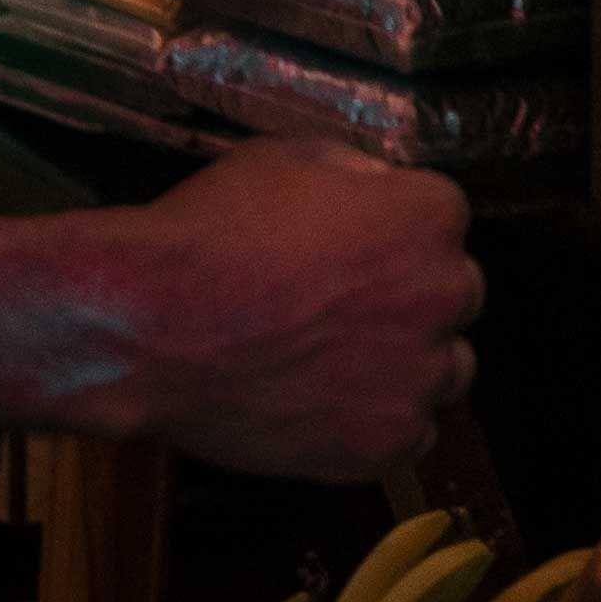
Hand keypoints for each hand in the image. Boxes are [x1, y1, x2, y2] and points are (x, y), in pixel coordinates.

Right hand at [109, 138, 480, 480]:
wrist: (147, 329)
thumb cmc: (209, 234)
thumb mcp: (287, 158)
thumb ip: (356, 175)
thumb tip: (381, 192)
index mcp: (431, 217)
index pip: (443, 223)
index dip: (392, 235)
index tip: (348, 250)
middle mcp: (445, 294)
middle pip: (453, 296)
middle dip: (409, 299)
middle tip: (340, 310)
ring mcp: (420, 376)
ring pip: (444, 369)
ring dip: (406, 364)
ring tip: (333, 363)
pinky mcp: (387, 443)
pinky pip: (413, 434)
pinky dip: (377, 424)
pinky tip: (325, 406)